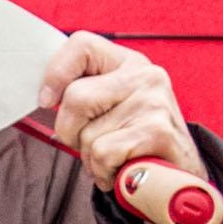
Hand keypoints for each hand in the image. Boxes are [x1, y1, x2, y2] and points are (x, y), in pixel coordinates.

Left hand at [39, 32, 205, 187]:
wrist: (180, 179)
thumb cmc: (134, 143)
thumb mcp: (110, 108)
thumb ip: (82, 95)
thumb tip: (43, 97)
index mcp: (129, 63)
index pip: (81, 44)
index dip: (55, 73)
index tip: (46, 100)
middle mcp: (146, 75)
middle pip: (75, 97)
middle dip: (70, 131)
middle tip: (90, 144)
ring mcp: (154, 102)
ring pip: (87, 134)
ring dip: (90, 158)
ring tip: (115, 158)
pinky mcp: (158, 131)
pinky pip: (103, 154)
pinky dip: (103, 171)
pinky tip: (123, 171)